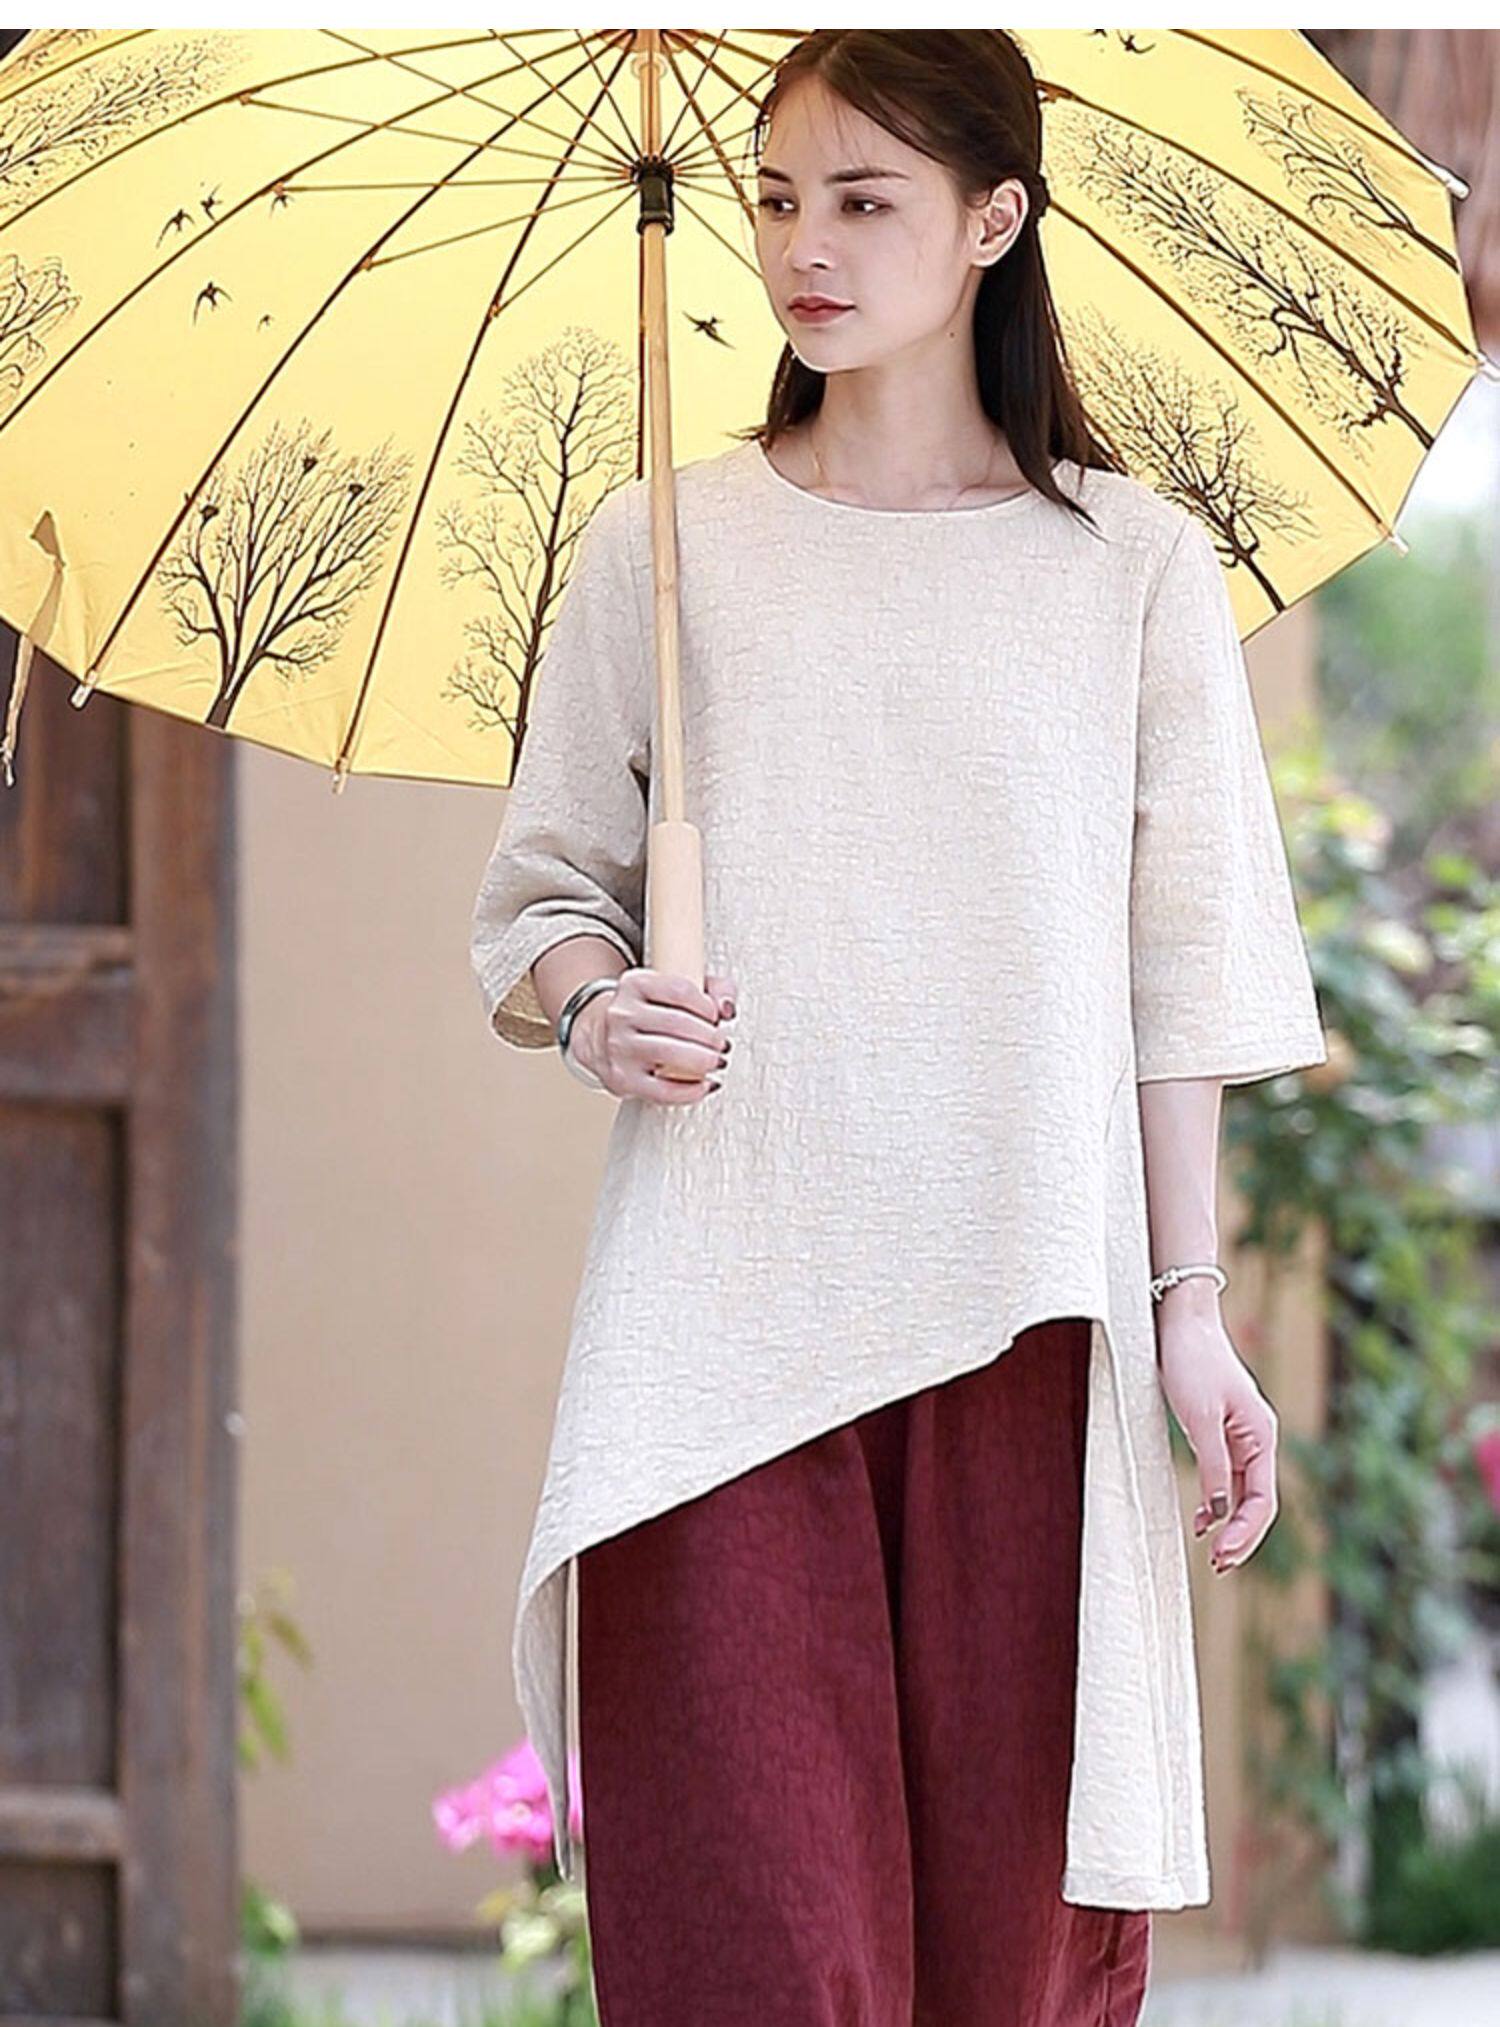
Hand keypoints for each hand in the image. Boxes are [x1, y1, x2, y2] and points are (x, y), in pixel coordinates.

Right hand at [570, 967, 736, 1103]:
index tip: (716, 1016)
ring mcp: (620, 1048)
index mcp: (634, 985)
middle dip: (710, 1036)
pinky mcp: (622, 1079)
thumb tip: (728, 1008)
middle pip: (678, 1023)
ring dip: (704, 1060)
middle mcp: (622, 1014)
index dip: (707, 1006)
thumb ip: (711, 990)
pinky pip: (663, 1090)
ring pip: (670, 1054)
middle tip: (722, 1044)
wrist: (600, 1037)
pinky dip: (690, 1090)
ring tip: (717, 1061)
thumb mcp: (670, 989)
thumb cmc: (645, 1014)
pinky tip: (704, 1085)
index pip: (680, 990)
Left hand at [1152, 1287, 1278, 1573]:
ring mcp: (1241, 1436)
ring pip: (1243, 1492)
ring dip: (1230, 1523)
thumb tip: (1219, 1512)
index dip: (1245, 1533)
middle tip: (1218, 1565)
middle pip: (1258, 1501)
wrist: (1182, 1322)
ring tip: (1213, 1553)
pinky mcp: (1221, 1430)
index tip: (1221, 1556)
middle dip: (1241, 1536)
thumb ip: (1212, 1464)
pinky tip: (1202, 1519)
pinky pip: (1227, 1475)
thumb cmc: (1192, 1363)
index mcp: (1262, 1437)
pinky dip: (1217, 1500)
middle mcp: (1258, 1439)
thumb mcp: (1199, 1417)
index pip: (1263, 1500)